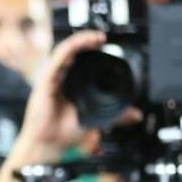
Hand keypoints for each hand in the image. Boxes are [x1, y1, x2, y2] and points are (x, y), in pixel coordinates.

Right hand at [17, 30, 105, 155]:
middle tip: (102, 38)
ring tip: (96, 37)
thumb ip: (115, 114)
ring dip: (80, 40)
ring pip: (64, 52)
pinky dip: (70, 48)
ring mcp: (51, 80)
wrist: (49, 144)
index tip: (105, 46)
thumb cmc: (63, 133)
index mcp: (69, 86)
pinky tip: (82, 43)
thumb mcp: (96, 119)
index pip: (78, 62)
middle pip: (71, 53)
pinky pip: (57, 60)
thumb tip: (135, 114)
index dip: (90, 51)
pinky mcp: (46, 82)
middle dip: (86, 42)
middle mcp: (59, 80)